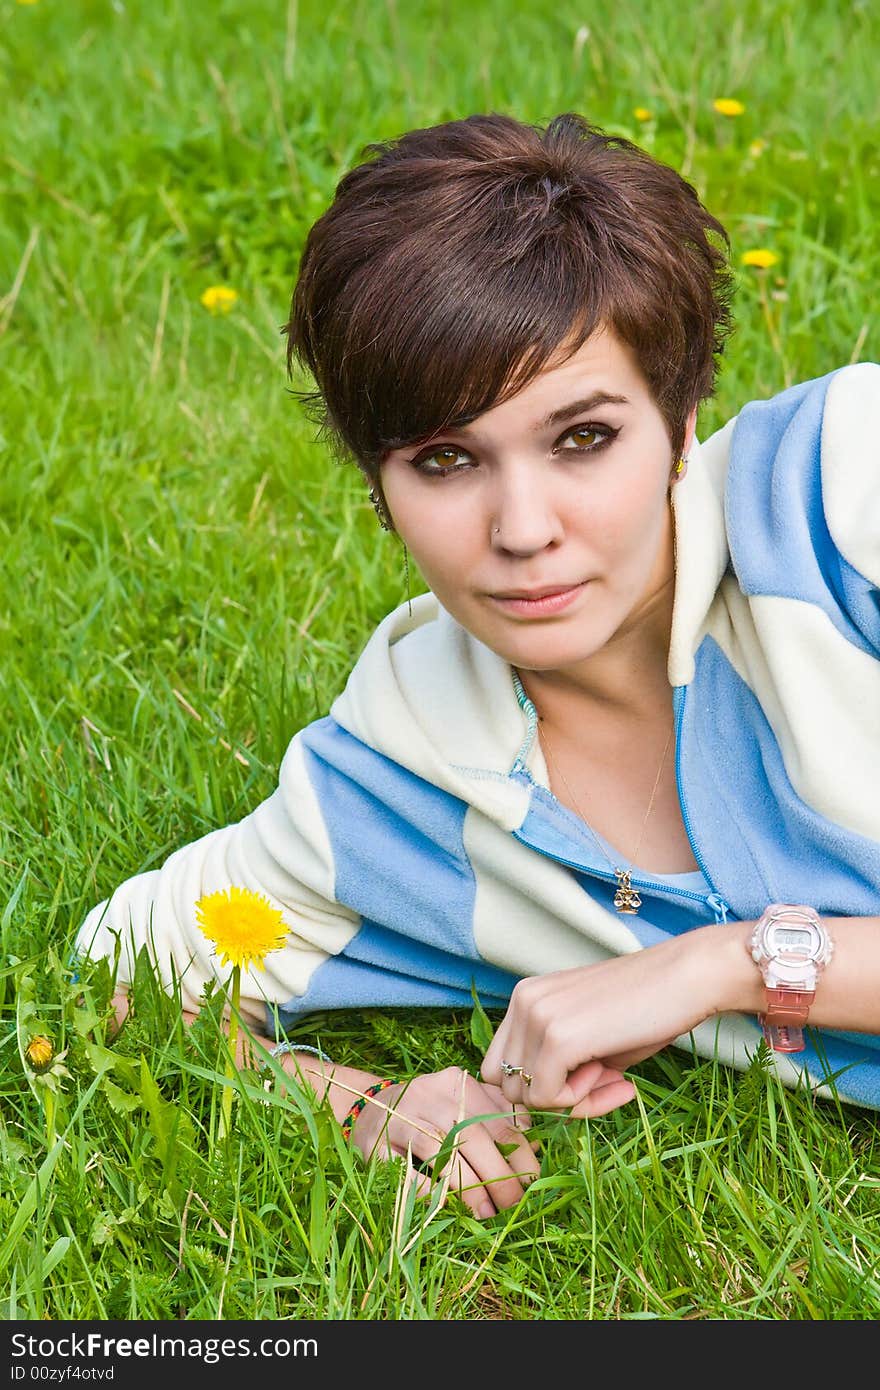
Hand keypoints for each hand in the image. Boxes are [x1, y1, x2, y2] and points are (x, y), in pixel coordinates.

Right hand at [350, 1065, 540, 1220]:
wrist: (367, 1109)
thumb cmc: (428, 1112)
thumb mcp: (462, 1102)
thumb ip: (497, 1115)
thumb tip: (535, 1145)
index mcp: (456, 1083)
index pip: (498, 1121)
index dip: (521, 1156)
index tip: (532, 1183)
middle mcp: (428, 1094)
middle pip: (473, 1136)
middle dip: (499, 1176)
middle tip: (512, 1205)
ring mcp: (399, 1117)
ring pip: (442, 1152)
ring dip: (469, 1187)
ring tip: (485, 1212)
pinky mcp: (377, 1144)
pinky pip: (407, 1171)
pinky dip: (429, 1190)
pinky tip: (446, 1206)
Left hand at [482, 930, 728, 1113]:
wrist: (688, 978)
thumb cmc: (648, 1007)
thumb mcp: (592, 1040)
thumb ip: (561, 1067)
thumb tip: (545, 1108)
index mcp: (526, 996)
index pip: (502, 1065)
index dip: (541, 1086)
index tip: (588, 1081)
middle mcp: (522, 1001)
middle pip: (507, 1085)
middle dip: (553, 1098)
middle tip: (604, 1084)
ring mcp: (536, 1017)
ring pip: (524, 1096)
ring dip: (569, 1101)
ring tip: (612, 1079)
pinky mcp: (557, 1038)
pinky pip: (547, 1099)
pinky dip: (580, 1102)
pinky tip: (616, 1077)